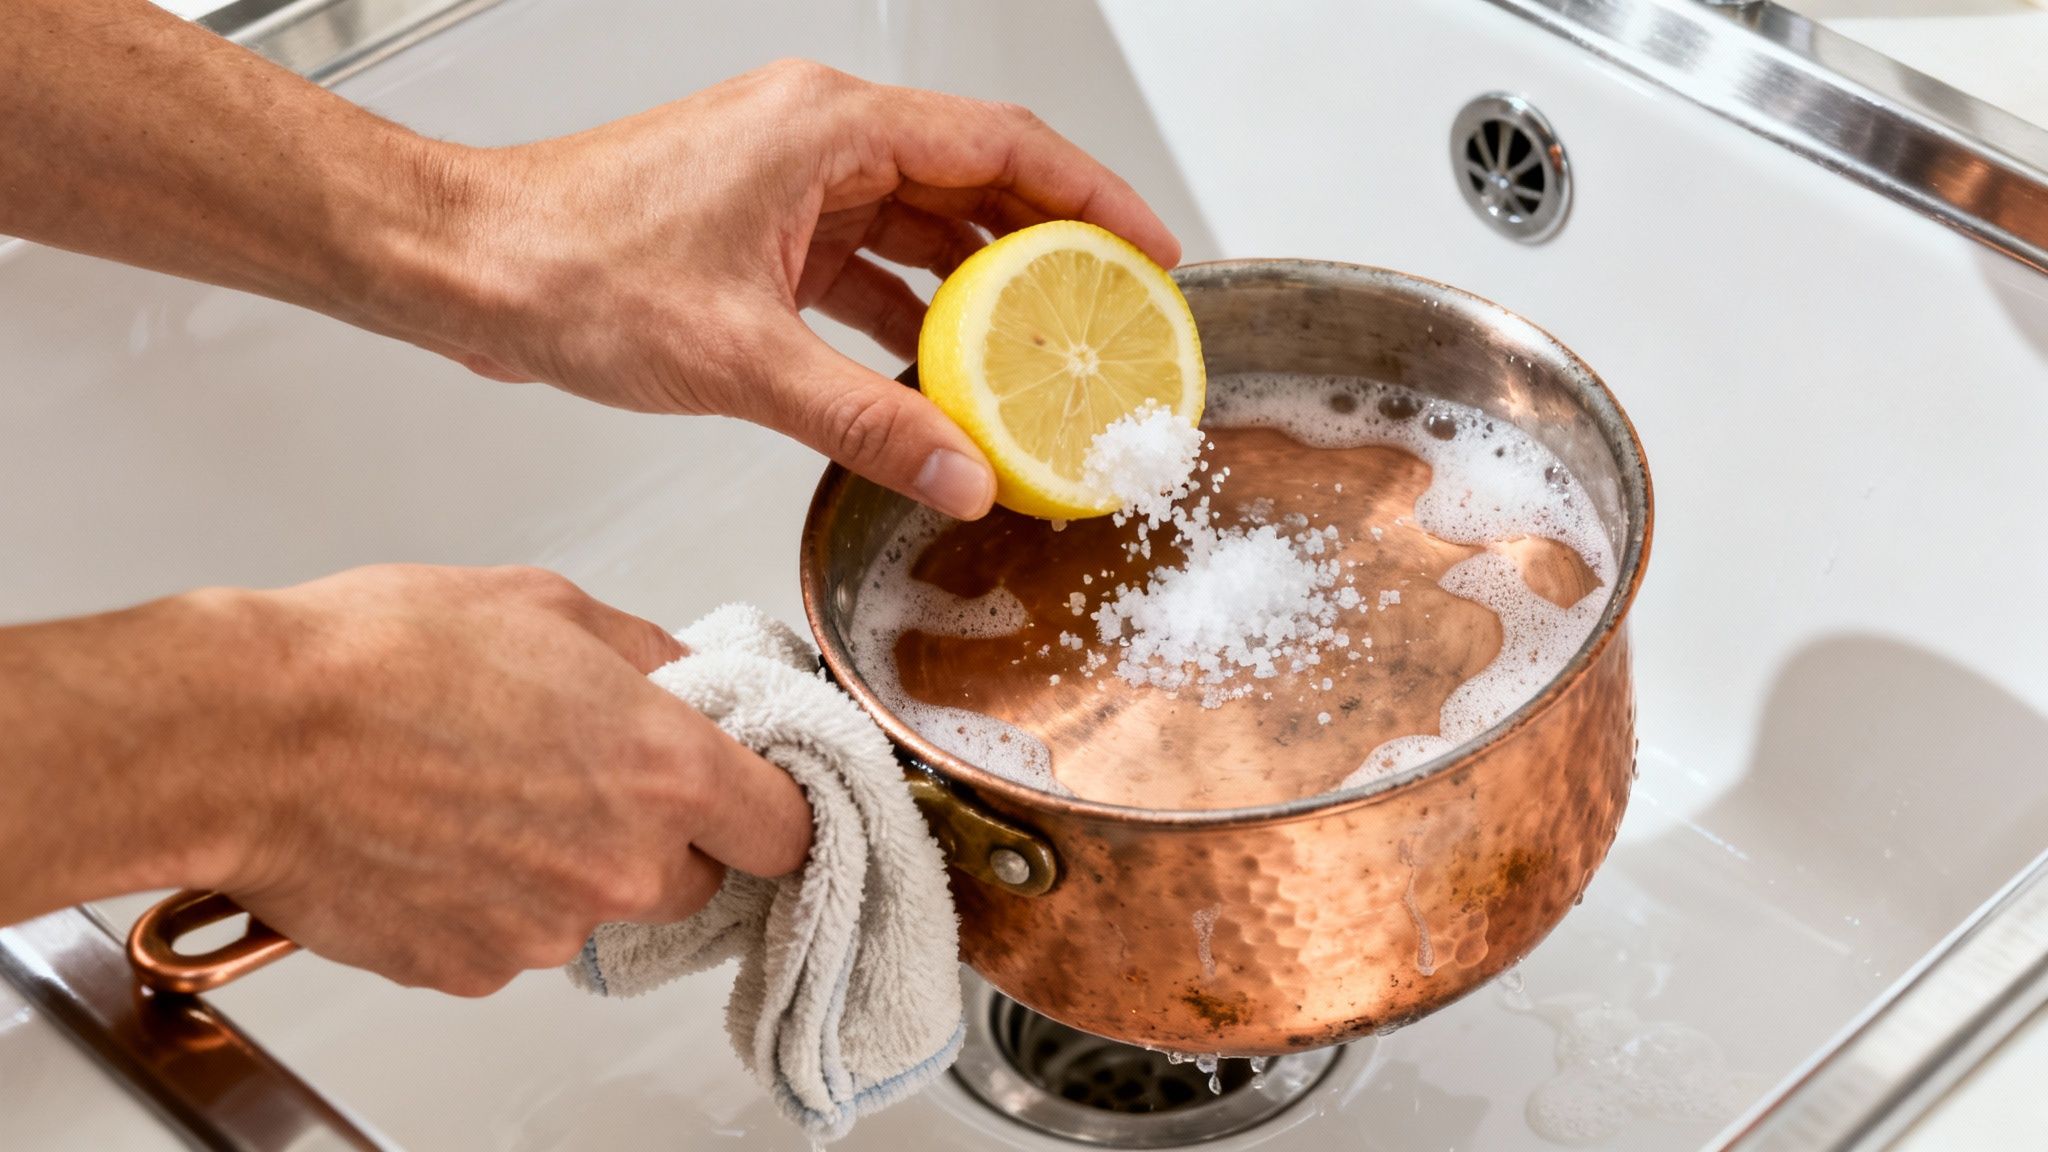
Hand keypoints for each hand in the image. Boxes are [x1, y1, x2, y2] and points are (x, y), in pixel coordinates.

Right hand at [154, 566, 808, 995]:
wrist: (246, 737)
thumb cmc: (379, 659)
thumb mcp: (546, 605)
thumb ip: (646, 654)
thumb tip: (684, 677)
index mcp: (662, 770)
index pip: (786, 829)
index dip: (772, 808)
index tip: (753, 795)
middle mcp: (619, 865)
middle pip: (697, 878)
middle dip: (662, 835)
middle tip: (586, 773)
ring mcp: (546, 930)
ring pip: (598, 908)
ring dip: (567, 864)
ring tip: (484, 791)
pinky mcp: (472, 970)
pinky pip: (515, 939)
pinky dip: (492, 899)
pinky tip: (439, 835)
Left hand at [408, 60, 1181, 519]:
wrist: (465, 267)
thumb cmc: (566, 267)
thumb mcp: (739, 358)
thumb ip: (862, 421)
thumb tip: (961, 474)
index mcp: (826, 128)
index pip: (1001, 143)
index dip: (1092, 196)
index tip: (1148, 252)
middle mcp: (815, 139)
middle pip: (971, 181)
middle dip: (1047, 250)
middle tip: (1112, 316)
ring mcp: (786, 181)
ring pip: (918, 227)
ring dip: (978, 292)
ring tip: (1043, 358)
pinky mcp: (758, 229)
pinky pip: (864, 264)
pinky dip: (907, 317)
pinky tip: (939, 378)